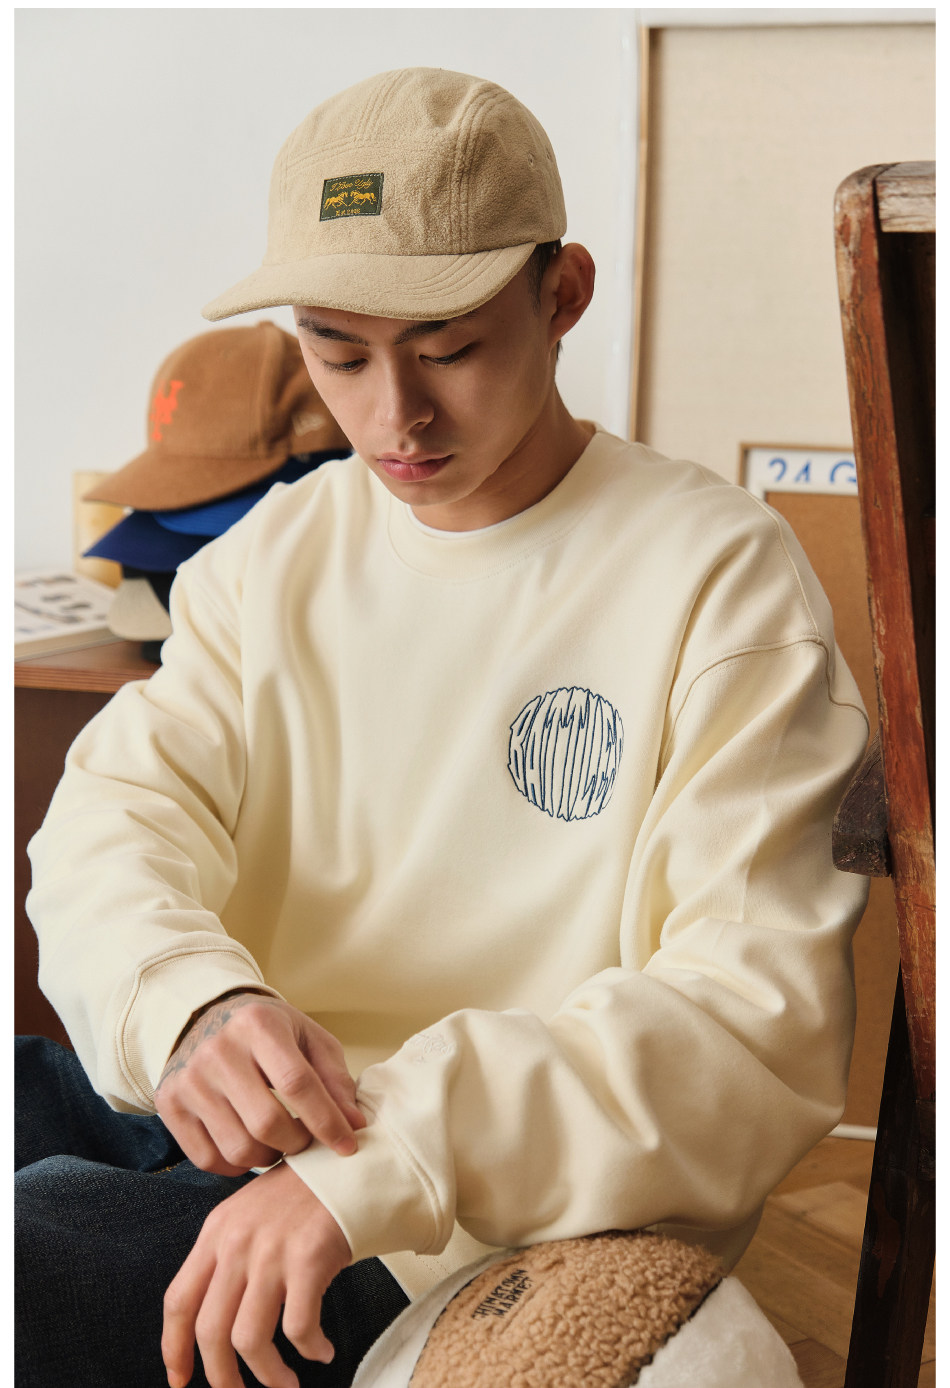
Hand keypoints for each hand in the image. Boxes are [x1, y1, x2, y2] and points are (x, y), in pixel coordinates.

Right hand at [155, 991, 365, 1175]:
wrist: (206, 1017)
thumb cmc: (269, 1033)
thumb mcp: (308, 1039)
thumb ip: (334, 1079)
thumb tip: (354, 1125)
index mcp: (258, 1025)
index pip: (298, 1084)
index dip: (327, 1121)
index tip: (348, 1146)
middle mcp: (218, 1050)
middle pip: (267, 1123)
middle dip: (297, 1144)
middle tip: (306, 1142)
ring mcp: (189, 1078)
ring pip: (238, 1148)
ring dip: (268, 1158)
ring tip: (279, 1143)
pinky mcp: (169, 1103)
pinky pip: (207, 1159)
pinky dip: (235, 1166)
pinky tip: (249, 1147)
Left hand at [163, 1161, 350, 1387]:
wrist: (351, 1164)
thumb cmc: (304, 1195)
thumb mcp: (249, 1214)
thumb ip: (227, 1257)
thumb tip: (212, 1321)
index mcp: (216, 1232)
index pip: (178, 1301)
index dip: (174, 1348)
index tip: (179, 1378)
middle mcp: (237, 1243)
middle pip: (210, 1331)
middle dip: (222, 1378)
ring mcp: (272, 1251)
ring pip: (250, 1339)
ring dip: (269, 1375)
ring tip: (286, 1384)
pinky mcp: (309, 1259)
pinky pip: (299, 1328)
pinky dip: (310, 1349)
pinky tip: (321, 1351)